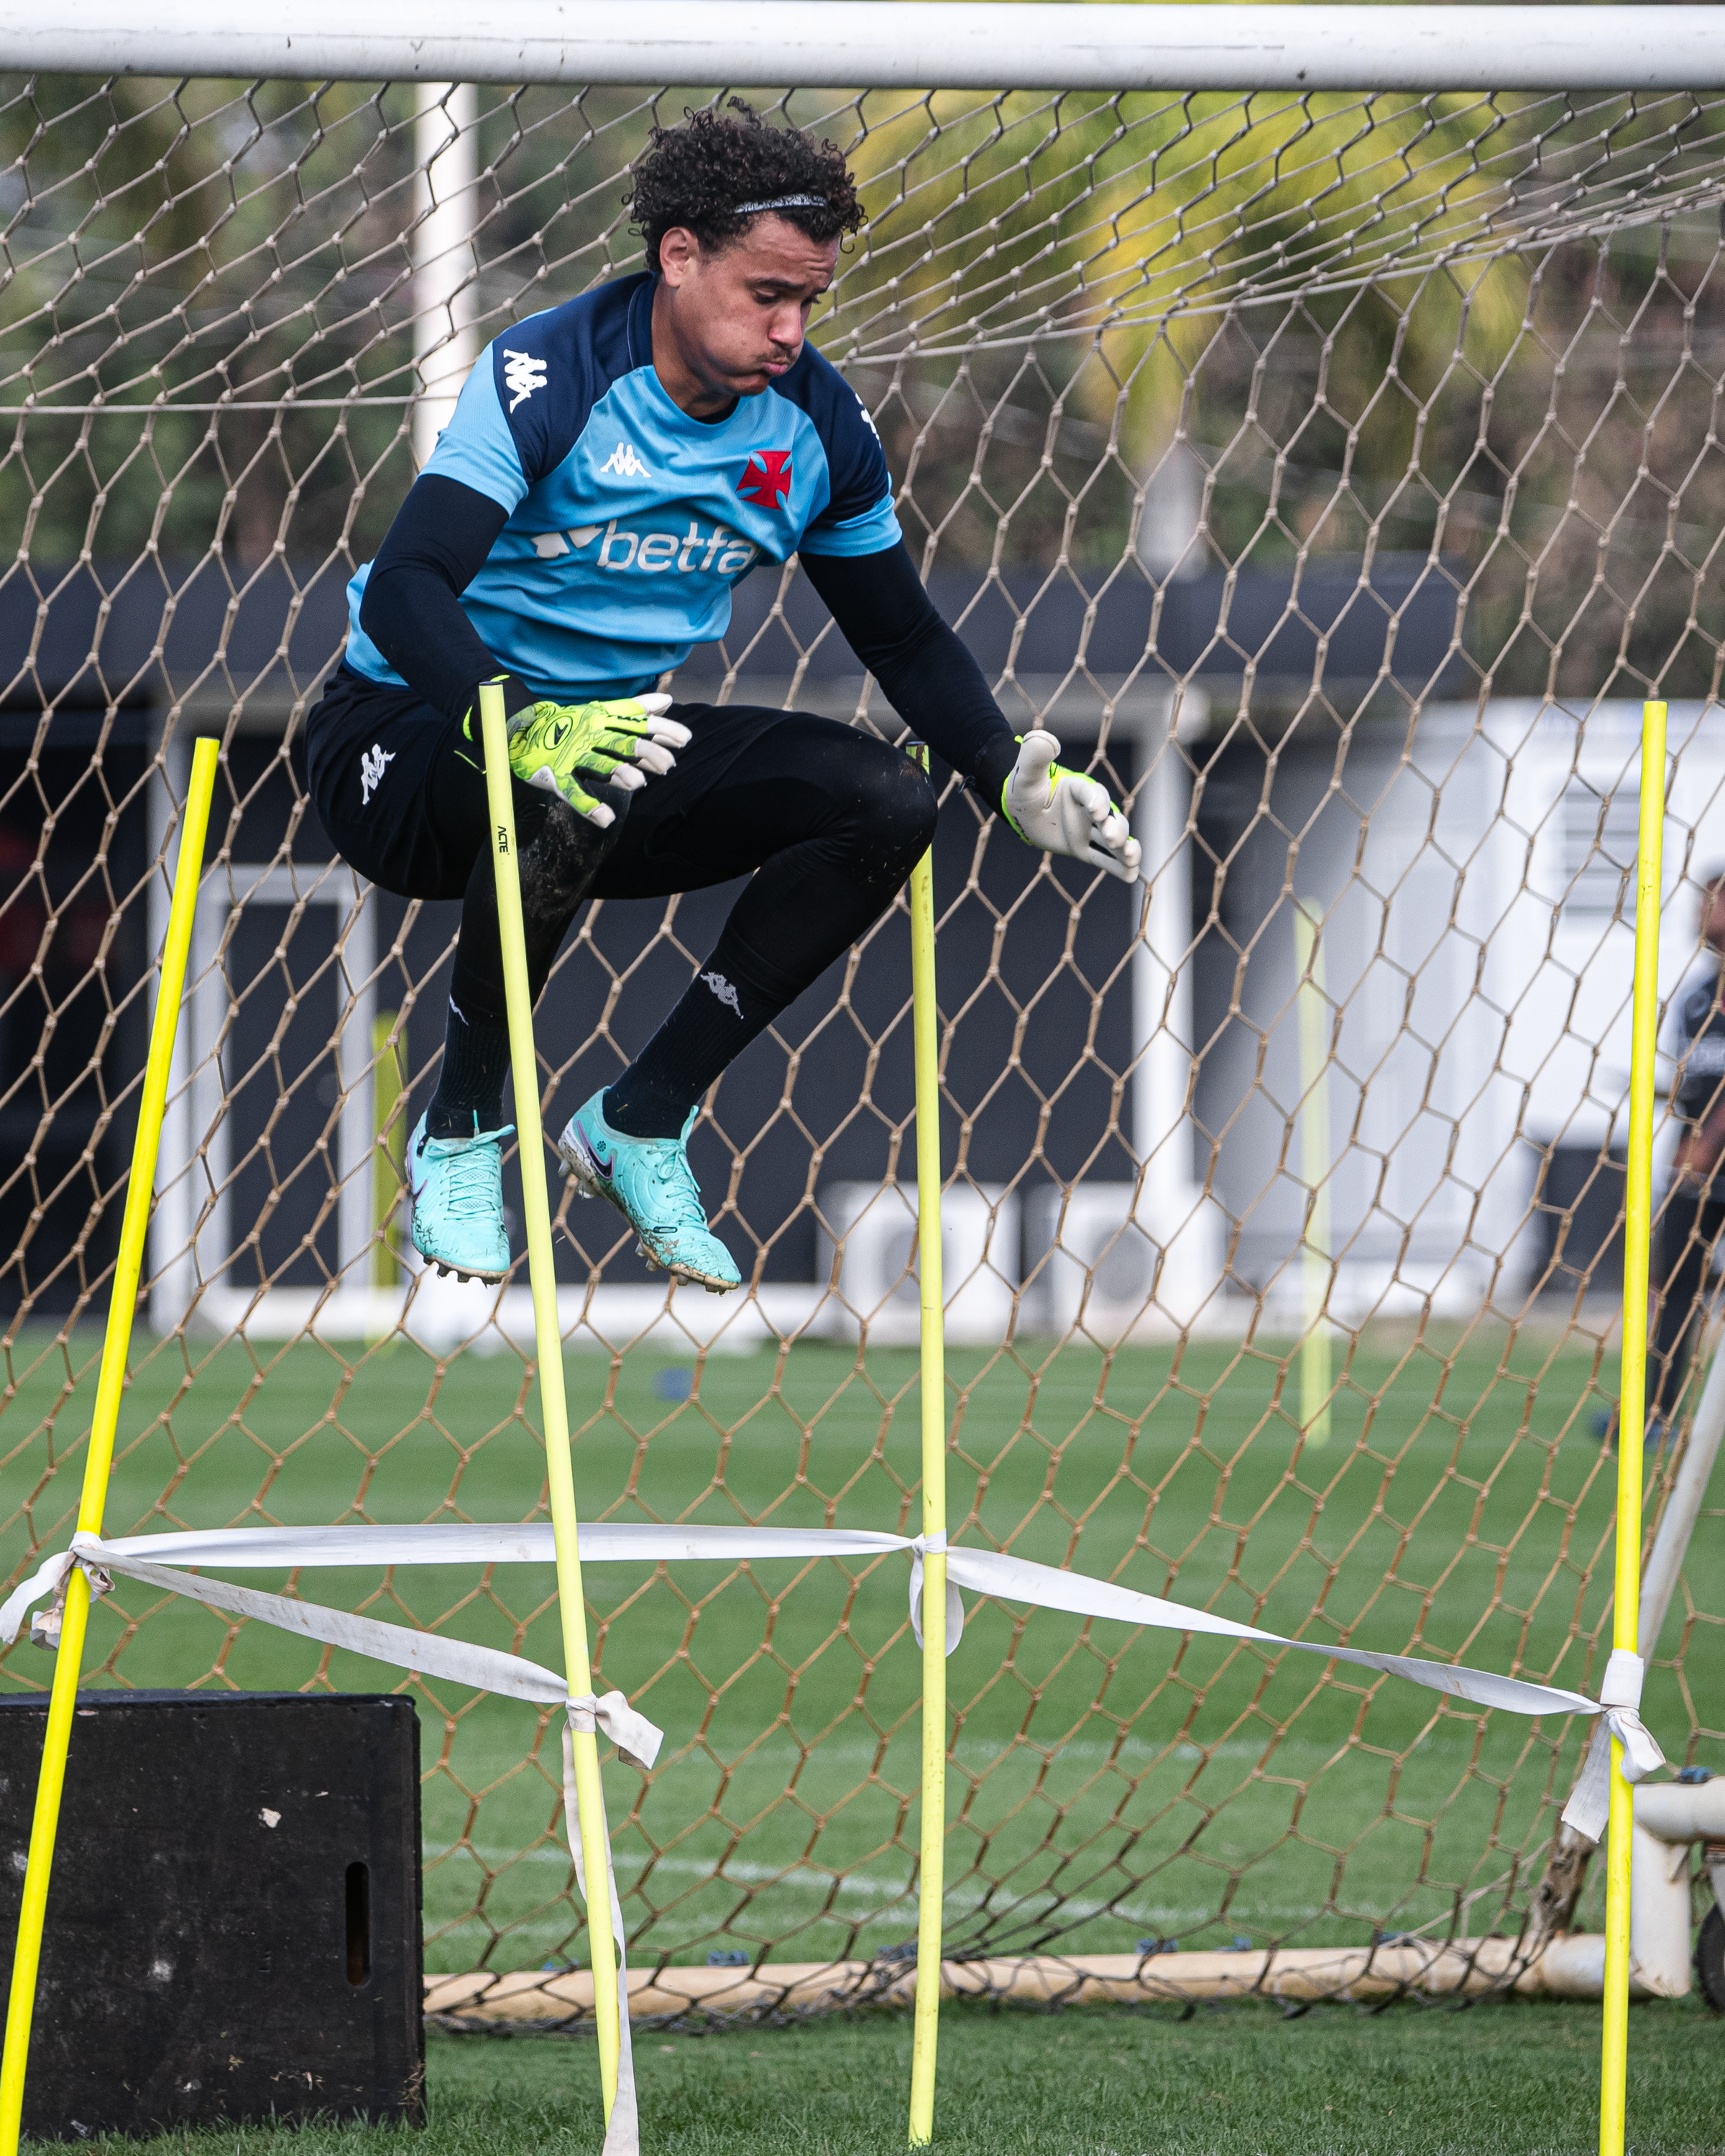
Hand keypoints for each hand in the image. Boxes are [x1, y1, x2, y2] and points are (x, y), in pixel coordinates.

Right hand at [477, 688, 691, 825]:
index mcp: (602, 719)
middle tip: (668, 766)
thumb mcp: (601, 712)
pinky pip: (573, 790)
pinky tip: (606, 820)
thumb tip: (667, 701)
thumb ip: (634, 710)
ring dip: (620, 773)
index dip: (662, 730)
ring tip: (638, 783)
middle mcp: (589, 734)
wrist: (519, 725)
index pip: (637, 723)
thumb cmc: (568, 723)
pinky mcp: (556, 773)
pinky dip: (588, 806)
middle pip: (623, 743)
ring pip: (600, 764)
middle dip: (648, 753)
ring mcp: (572, 754)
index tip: (685, 739)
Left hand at [1000, 730, 1140, 883]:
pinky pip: (1105, 861)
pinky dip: (1120, 868)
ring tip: (1131, 856)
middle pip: (1110, 818)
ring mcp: (1090, 831)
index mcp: (1077, 789)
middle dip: (1115, 828)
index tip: (1095, 811)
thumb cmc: (1025, 789)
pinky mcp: (1085, 850)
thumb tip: (1049, 740)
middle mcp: (1090, 809)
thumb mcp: (1026, 773)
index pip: (1091, 793)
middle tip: (1111, 837)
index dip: (1096, 800)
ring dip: (1126, 848)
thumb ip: (1035, 755)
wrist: (1023, 810)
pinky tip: (1131, 876)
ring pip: (1115, 839)